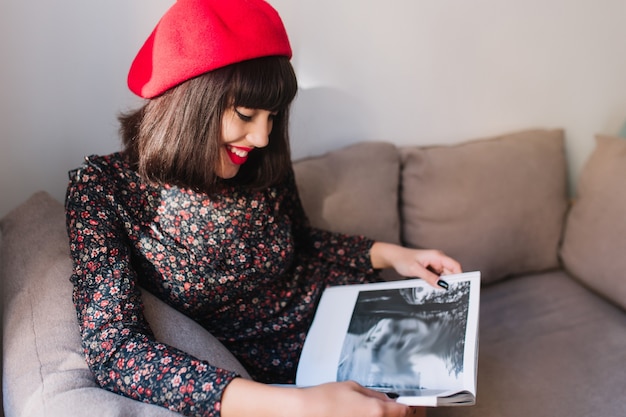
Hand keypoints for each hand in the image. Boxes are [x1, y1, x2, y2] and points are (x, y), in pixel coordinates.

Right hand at [221, 378, 424, 416]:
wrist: (303, 413)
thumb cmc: (323, 400)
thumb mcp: (352, 387)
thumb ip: (374, 395)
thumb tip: (388, 400)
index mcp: (377, 411)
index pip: (408, 412)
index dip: (416, 408)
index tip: (419, 406)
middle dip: (406, 416)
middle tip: (407, 411)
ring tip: (389, 413)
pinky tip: (369, 416)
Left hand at [370, 242, 461, 287]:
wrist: (394, 257)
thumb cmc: (403, 259)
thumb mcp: (415, 270)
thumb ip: (429, 278)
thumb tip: (442, 286)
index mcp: (437, 256)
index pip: (455, 266)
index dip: (459, 276)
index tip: (457, 287)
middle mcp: (438, 259)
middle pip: (451, 273)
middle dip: (449, 282)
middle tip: (443, 292)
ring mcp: (435, 264)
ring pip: (444, 276)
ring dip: (441, 283)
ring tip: (432, 286)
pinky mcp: (431, 269)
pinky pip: (438, 277)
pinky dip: (436, 282)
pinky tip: (430, 285)